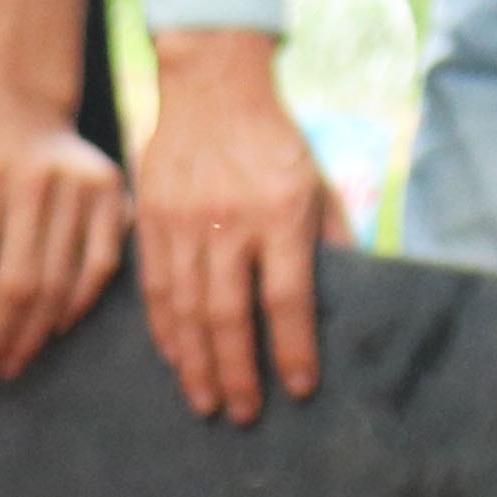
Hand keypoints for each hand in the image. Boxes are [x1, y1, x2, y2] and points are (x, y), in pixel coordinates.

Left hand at [0, 92, 129, 379]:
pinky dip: (76, 303)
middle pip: (17, 281)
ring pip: (57, 280)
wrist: (19, 104)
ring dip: (32, 333)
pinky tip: (51, 332)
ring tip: (8, 362)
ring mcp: (79, 186)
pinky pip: (99, 263)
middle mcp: (35, 178)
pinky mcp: (110, 194)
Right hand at [135, 30, 337, 420]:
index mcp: (280, 212)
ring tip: (206, 402)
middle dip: (237, 373)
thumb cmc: (274, 137)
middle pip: (230, 316)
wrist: (212, 82)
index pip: (287, 298)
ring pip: (186, 311)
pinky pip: (156, 290)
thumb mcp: (316, 179)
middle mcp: (229, 222)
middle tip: (243, 414)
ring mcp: (184, 224)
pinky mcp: (151, 221)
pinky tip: (177, 360)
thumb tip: (345, 295)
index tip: (300, 388)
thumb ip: (330, 236)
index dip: (294, 348)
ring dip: (197, 364)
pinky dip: (166, 332)